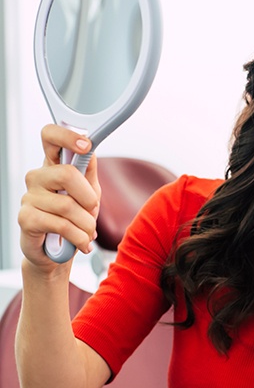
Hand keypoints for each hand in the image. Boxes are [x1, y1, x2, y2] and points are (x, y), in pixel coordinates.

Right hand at [18, 124, 100, 270]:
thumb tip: (91, 148)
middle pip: (66, 173)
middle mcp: (38, 177)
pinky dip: (79, 237)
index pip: (50, 136)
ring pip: (67, 205)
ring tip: (88, 232)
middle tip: (92, 210)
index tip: (86, 145)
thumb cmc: (73, 216)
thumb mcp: (88, 191)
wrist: (57, 251)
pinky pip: (61, 225)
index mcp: (53, 165)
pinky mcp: (26, 218)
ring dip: (87, 224)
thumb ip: (88, 170)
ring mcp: (29, 196)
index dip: (67, 136)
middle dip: (88, 197)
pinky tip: (83, 243)